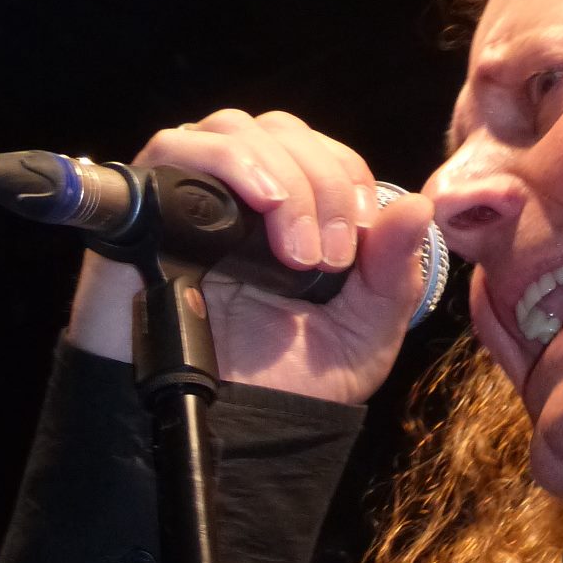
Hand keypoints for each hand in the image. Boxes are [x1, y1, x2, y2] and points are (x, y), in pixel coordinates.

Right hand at [67, 109, 434, 402]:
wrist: (229, 431)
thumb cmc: (290, 387)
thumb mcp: (365, 331)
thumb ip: (394, 271)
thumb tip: (419, 205)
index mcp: (293, 216)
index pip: (321, 150)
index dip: (348, 177)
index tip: (362, 240)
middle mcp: (240, 200)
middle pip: (280, 131)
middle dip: (322, 181)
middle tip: (329, 257)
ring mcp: (190, 200)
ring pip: (233, 130)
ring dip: (282, 177)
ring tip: (298, 251)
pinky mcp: (143, 212)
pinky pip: (172, 148)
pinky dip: (225, 161)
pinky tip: (260, 205)